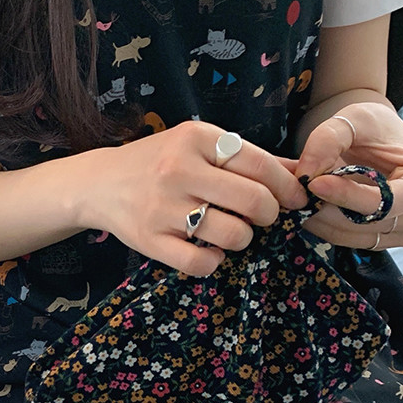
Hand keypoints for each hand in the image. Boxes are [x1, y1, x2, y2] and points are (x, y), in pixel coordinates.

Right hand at [80, 120, 309, 274]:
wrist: (99, 183)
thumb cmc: (160, 162)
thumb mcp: (200, 147)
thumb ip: (249, 159)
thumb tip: (302, 171)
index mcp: (196, 139)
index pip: (260, 165)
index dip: (287, 187)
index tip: (294, 200)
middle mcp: (179, 170)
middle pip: (254, 201)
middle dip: (268, 214)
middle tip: (260, 217)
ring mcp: (162, 207)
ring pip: (233, 235)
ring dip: (242, 238)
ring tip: (230, 230)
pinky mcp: (149, 240)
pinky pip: (201, 263)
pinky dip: (213, 261)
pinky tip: (207, 250)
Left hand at [293, 101, 402, 248]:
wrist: (375, 140)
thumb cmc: (373, 127)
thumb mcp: (353, 119)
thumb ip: (329, 139)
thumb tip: (307, 172)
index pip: (387, 201)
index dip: (348, 196)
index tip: (314, 184)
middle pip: (369, 223)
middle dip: (327, 208)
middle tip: (294, 193)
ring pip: (353, 236)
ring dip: (320, 218)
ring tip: (296, 196)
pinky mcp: (381, 240)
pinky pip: (346, 240)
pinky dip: (322, 225)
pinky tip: (306, 206)